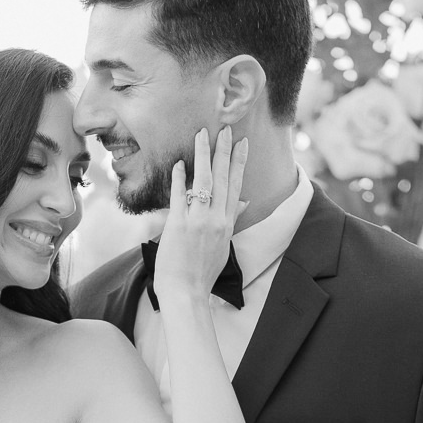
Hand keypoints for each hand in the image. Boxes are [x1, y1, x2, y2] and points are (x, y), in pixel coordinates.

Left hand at [151, 126, 247, 311]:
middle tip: (226, 128)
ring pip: (203, 181)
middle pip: (222, 178)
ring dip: (202, 155)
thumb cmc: (202, 274)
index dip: (239, 163)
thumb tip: (244, 203)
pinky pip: (179, 196)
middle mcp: (216, 220)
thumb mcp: (223, 247)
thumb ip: (231, 221)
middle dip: (224, 151)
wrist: (186, 294)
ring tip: (202, 133)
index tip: (242, 143)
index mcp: (227, 224)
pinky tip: (178, 163)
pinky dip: (179, 178)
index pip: (236, 187)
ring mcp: (198, 221)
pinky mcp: (178, 225)